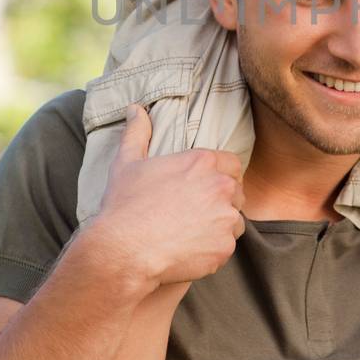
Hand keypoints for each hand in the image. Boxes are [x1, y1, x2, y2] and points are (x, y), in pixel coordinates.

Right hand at [90, 105, 245, 292]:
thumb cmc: (124, 206)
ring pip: (234, 220)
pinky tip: (191, 250)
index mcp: (202, 162)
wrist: (123, 251)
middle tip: (197, 212)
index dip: (221, 175)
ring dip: (221, 225)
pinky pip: (227, 246)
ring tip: (193, 232)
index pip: (232, 163)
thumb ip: (137, 132)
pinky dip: (214, 249)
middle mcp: (220, 187)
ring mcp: (225, 218)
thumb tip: (135, 109)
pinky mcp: (224, 246)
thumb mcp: (127, 163)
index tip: (206, 186)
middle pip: (236, 191)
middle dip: (222, 200)